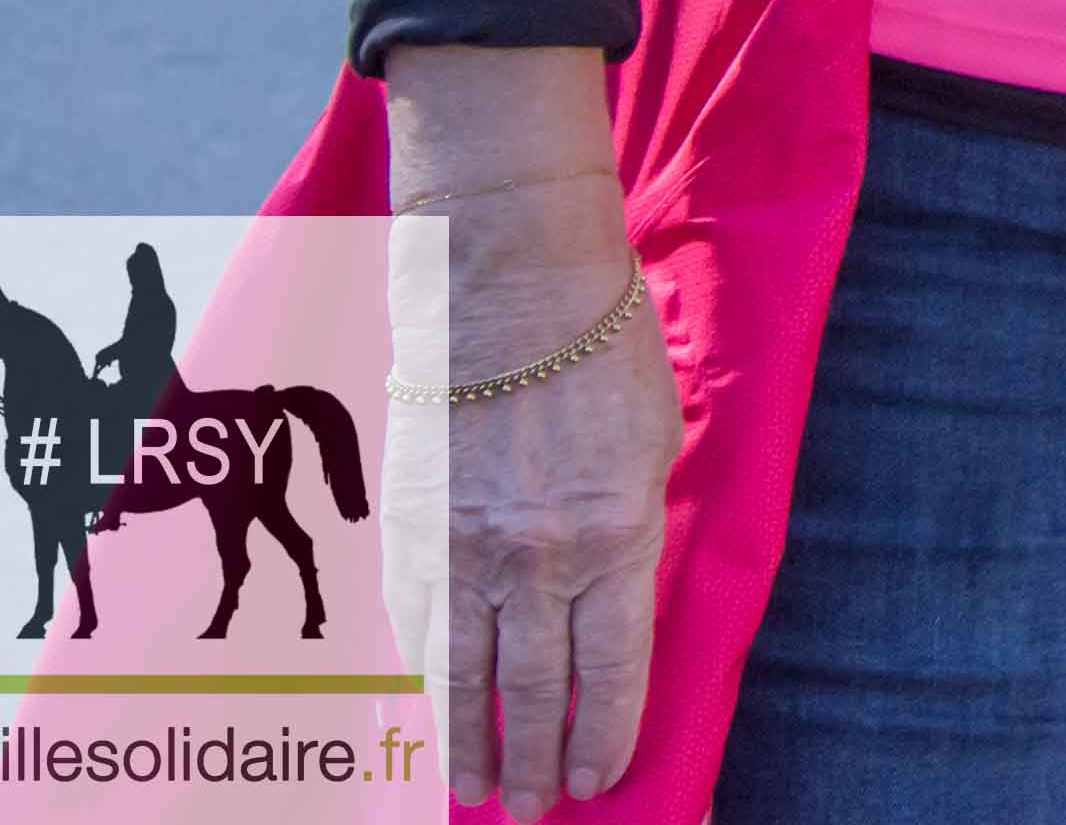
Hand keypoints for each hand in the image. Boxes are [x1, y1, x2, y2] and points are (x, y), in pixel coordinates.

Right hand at [404, 165, 674, 823]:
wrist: (506, 292)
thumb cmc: (601, 355)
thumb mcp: (654, 446)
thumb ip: (632, 528)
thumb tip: (615, 589)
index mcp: (614, 539)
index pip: (610, 671)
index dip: (604, 735)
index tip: (600, 779)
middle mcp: (537, 562)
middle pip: (534, 692)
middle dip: (537, 762)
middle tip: (536, 810)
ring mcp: (464, 552)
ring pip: (463, 678)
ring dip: (472, 746)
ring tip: (480, 792)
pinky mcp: (411, 533)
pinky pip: (416, 630)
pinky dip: (424, 683)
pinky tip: (430, 717)